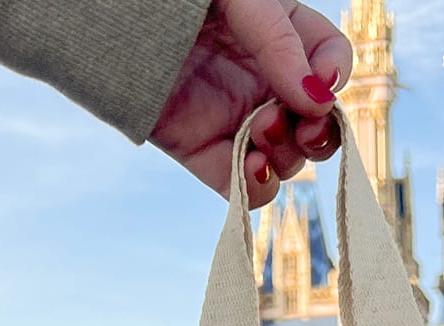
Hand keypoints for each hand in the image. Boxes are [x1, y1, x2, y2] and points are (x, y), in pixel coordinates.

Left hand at [151, 0, 352, 205]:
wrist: (108, 19)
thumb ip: (279, 40)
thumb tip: (317, 98)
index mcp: (280, 36)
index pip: (329, 60)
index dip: (334, 75)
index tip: (323, 83)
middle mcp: (263, 82)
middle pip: (316, 124)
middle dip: (319, 132)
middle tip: (304, 125)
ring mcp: (235, 120)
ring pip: (285, 159)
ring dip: (286, 154)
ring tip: (262, 128)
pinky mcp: (202, 152)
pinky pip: (241, 187)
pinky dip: (255, 189)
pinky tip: (253, 168)